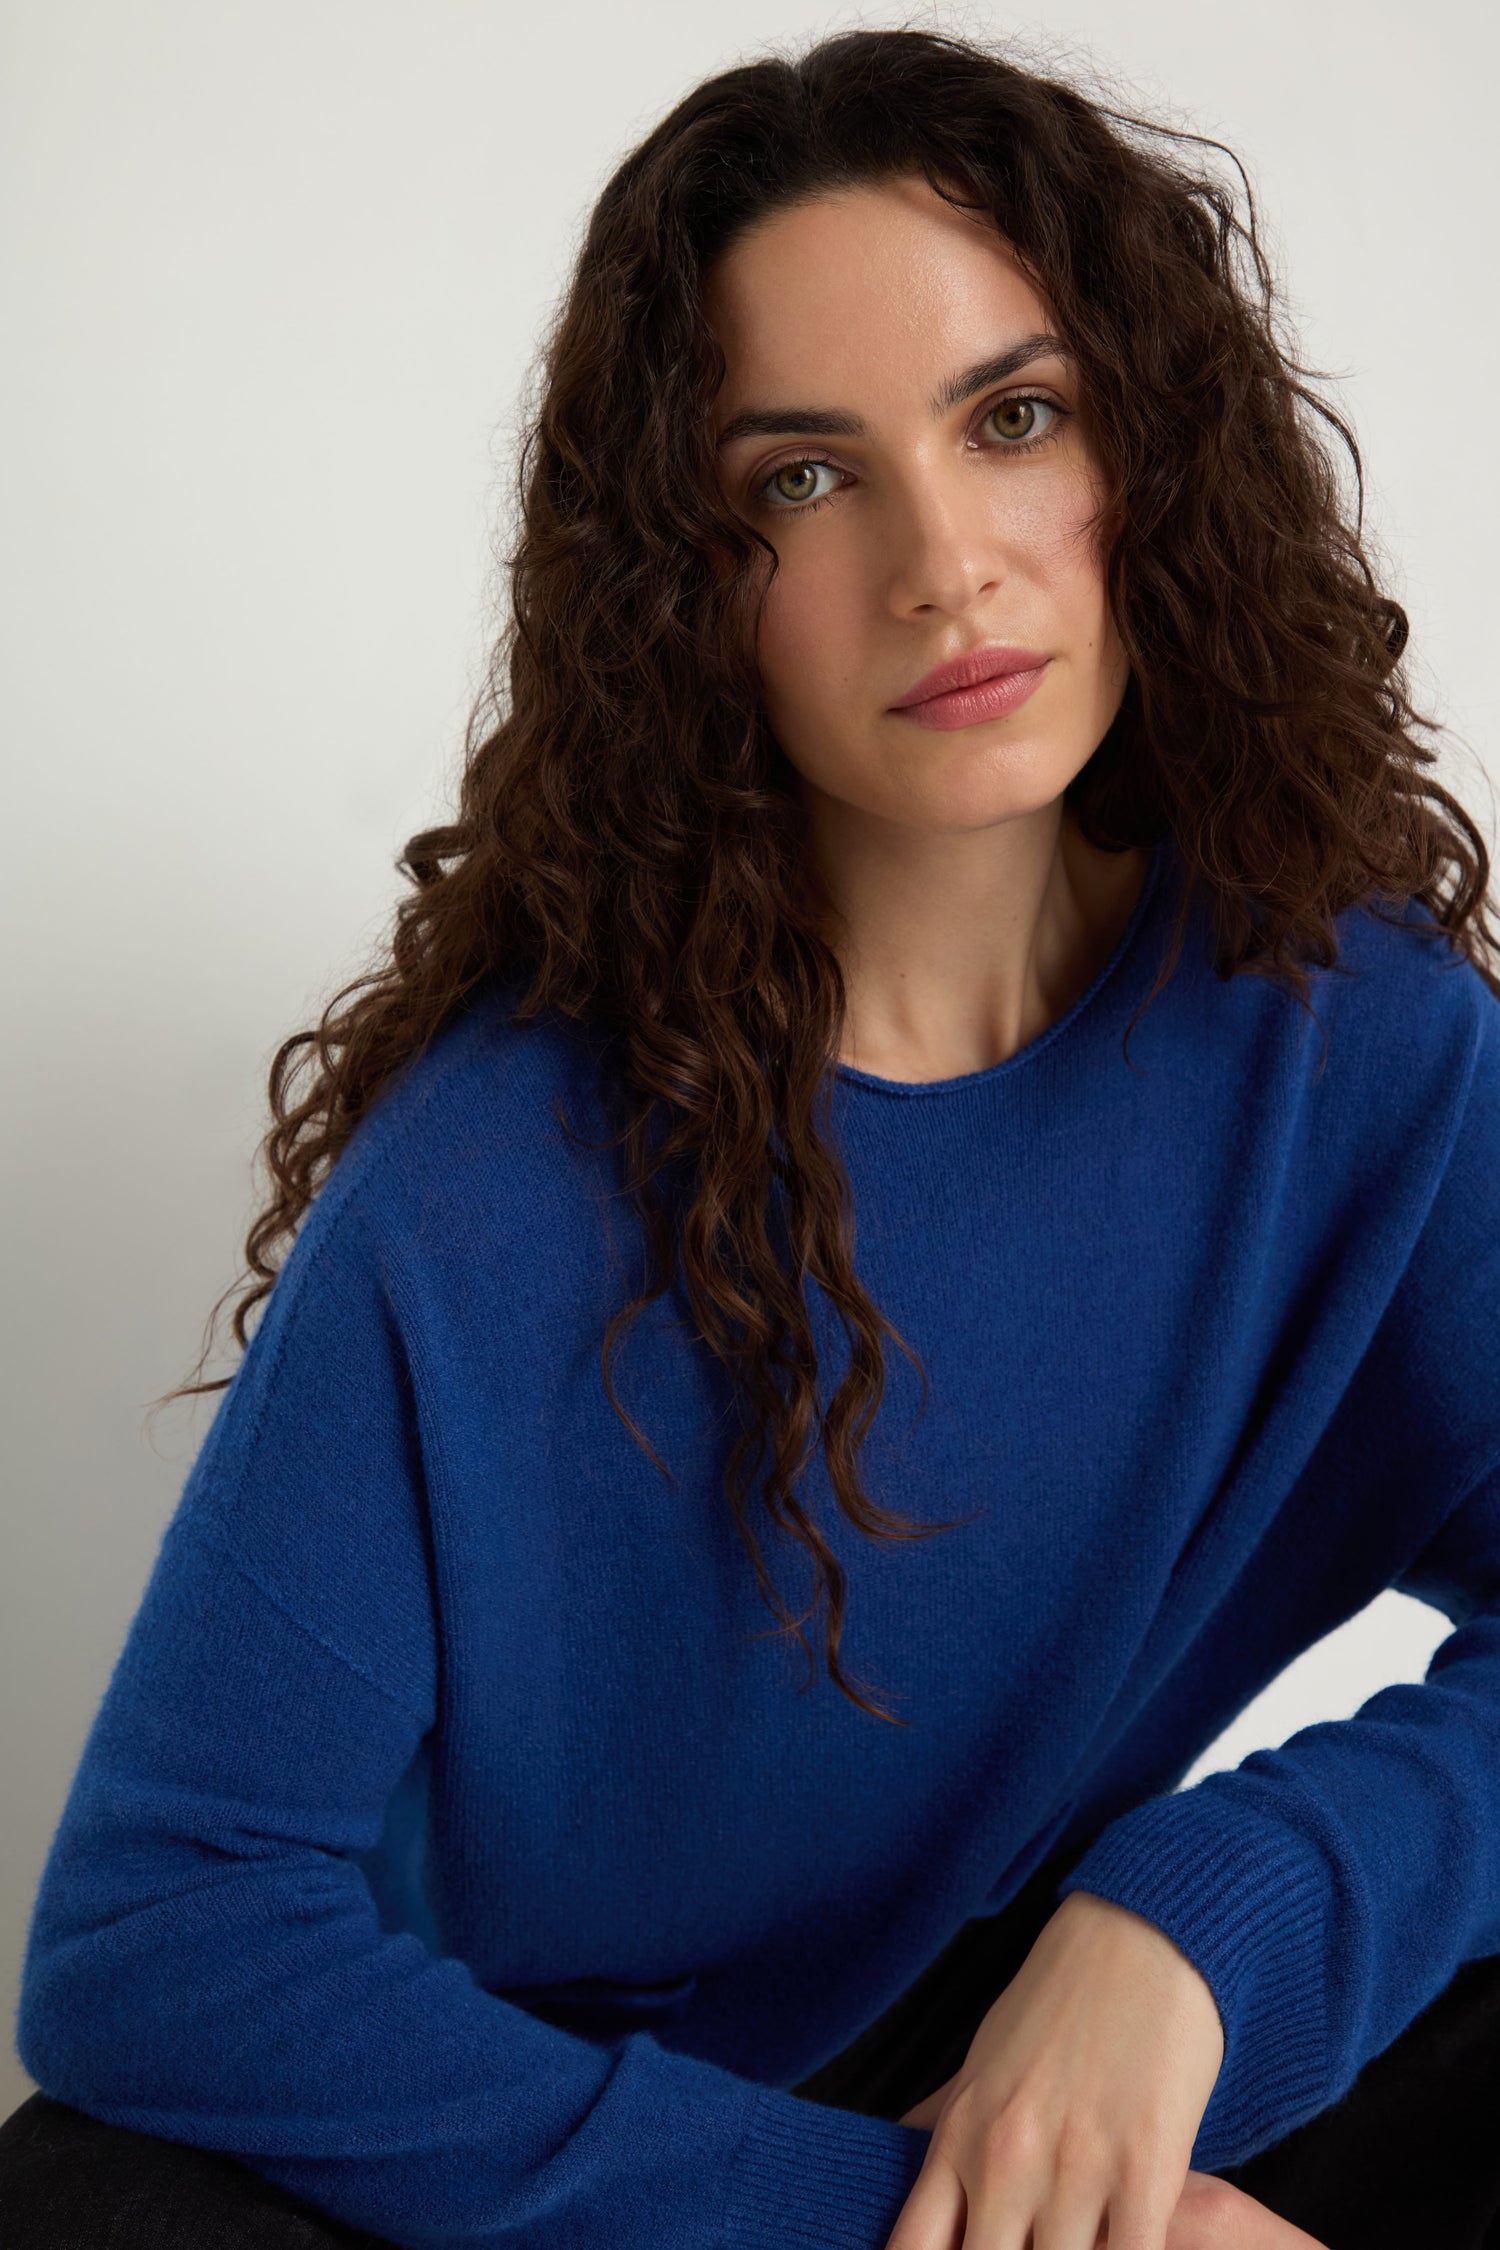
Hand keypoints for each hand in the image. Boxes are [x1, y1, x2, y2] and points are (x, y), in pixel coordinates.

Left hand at [886, 1888, 1227, 2248]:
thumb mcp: (978, 2061)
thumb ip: (938, 2123)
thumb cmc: (1057, 2002)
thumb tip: (892, 2157)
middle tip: (1028, 2248)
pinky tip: (1119, 2246)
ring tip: (1077, 2242)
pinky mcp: (1146, 2169)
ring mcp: (1073, 2168)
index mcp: (957, 2136)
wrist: (1139, 1936)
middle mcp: (1004, 2160)